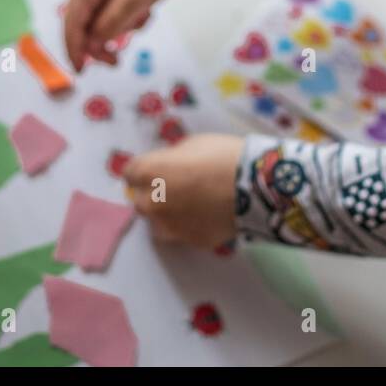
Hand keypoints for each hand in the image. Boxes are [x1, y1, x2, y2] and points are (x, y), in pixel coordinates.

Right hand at [63, 0, 193, 70]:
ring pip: (98, 20)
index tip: (80, 71)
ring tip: (142, 21)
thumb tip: (93, 42)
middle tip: (117, 61)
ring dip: (117, 29)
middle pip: (83, 23)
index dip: (74, 48)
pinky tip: (144, 12)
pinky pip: (111, 11)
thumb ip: (111, 23)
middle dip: (99, 43)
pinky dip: (126, 19)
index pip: (72, 21)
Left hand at [122, 134, 243, 248]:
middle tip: (175, 187)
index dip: (144, 170)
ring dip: (166, 214)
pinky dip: (189, 226)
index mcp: (148, 172)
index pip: (130, 173)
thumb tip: (168, 166)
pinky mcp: (188, 241)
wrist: (255, 187)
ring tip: (189, 205)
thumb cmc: (222, 156)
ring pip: (157, 223)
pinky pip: (182, 233)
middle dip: (152, 193)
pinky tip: (207, 215)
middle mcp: (151, 202)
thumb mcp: (192, 144)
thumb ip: (171, 158)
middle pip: (139, 200)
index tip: (157, 169)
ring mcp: (169, 226)